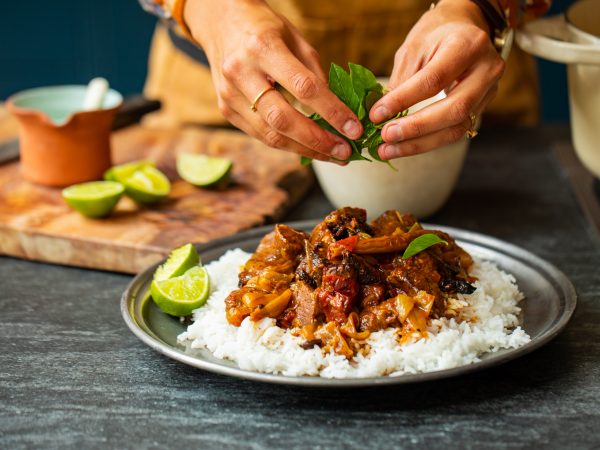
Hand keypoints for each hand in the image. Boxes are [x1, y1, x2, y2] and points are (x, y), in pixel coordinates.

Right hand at [184, 0, 362, 161]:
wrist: (221, 22)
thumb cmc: (265, 28)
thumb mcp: (295, 38)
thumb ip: (314, 73)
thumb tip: (338, 111)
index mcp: (263, 47)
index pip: (303, 87)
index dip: (331, 112)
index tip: (353, 129)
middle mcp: (241, 73)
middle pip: (283, 119)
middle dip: (317, 140)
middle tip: (344, 151)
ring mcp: (229, 95)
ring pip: (270, 135)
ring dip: (305, 150)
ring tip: (331, 155)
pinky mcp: (226, 110)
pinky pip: (261, 135)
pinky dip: (288, 144)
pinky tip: (308, 147)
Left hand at [369, 0, 505, 159]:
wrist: (463, 28)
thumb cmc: (435, 36)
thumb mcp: (414, 48)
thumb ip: (402, 81)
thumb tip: (382, 116)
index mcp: (468, 45)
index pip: (434, 80)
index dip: (403, 100)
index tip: (376, 115)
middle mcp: (486, 69)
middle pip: (454, 110)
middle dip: (416, 128)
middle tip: (386, 136)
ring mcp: (490, 90)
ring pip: (457, 127)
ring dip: (420, 144)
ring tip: (388, 150)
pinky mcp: (483, 107)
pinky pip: (455, 131)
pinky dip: (427, 141)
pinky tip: (404, 146)